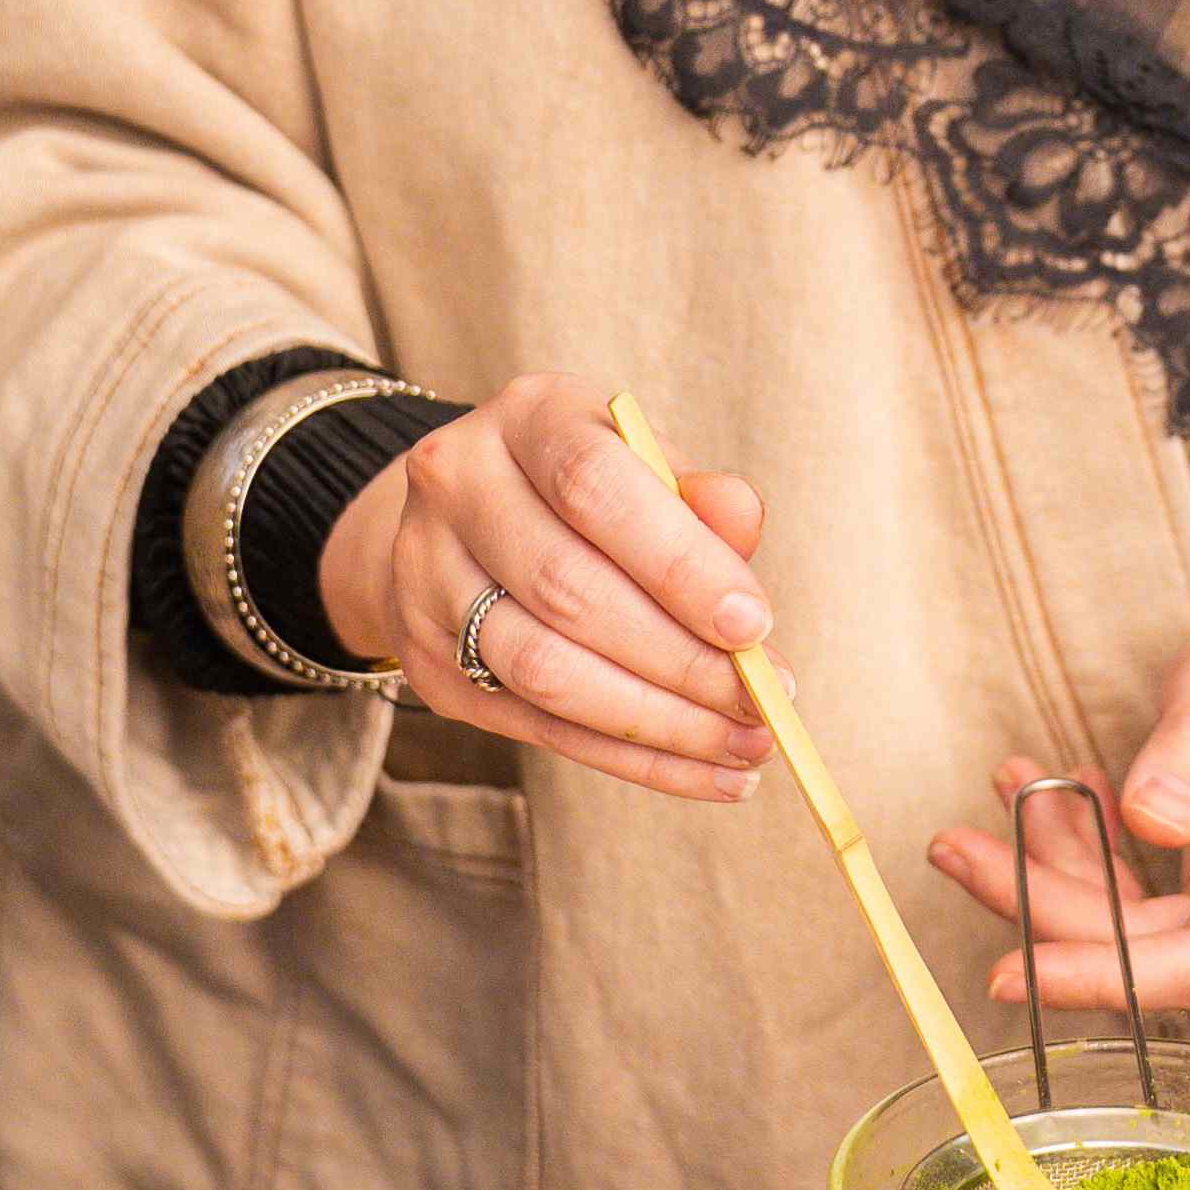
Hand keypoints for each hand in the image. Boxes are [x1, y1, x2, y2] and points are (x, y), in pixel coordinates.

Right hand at [319, 374, 775, 802]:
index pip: (592, 485)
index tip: (753, 623)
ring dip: (659, 722)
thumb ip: (697, 496)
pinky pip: (540, 728)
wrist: (463, 524)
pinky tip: (707, 771)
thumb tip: (741, 524)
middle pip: (567, 590)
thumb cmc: (588, 495)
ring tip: (746, 743)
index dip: (677, 560)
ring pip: (545, 671)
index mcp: (525, 418)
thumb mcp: (644, 465)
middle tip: (762, 698)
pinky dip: (633, 759)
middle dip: (680, 659)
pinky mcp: (428, 664)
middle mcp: (456, 488)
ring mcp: (427, 579)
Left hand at [931, 598, 1189, 1016]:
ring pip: (1138, 940)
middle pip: (1153, 953)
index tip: (1007, 973)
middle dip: (1048, 900)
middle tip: (959, 847)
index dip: (1097, 976)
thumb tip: (1148, 819)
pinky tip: (1055, 808)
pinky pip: (1147, 924)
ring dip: (1062, 874)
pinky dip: (1092, 872)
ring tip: (1011, 791)